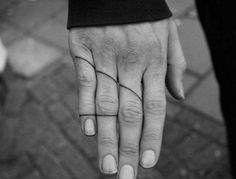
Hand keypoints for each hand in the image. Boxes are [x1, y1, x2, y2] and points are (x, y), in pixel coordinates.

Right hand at [69, 18, 185, 178]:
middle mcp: (130, 64)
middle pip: (129, 113)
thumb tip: (179, 97)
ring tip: (106, 164)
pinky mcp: (83, 52)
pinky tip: (88, 131)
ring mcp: (104, 58)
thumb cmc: (145, 14)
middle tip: (125, 175)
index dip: (152, 137)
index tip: (148, 162)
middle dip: (127, 147)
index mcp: (153, 61)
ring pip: (106, 105)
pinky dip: (86, 108)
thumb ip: (175, 65)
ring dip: (106, 137)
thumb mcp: (168, 34)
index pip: (154, 108)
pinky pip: (84, 83)